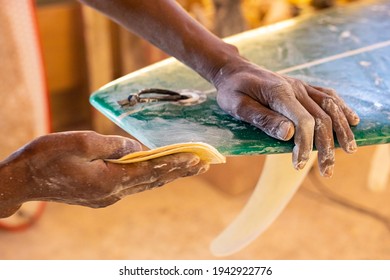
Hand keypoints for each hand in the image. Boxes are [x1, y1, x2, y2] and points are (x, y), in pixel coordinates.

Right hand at [0, 131, 207, 216]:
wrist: (22, 181)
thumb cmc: (46, 158)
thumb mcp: (79, 143)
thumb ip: (112, 145)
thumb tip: (135, 147)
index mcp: (109, 180)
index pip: (151, 170)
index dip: (175, 163)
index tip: (198, 158)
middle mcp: (113, 193)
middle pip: (154, 180)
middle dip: (180, 170)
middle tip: (205, 163)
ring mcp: (107, 196)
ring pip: (145, 184)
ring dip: (168, 174)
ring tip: (191, 166)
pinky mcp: (100, 195)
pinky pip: (132, 184)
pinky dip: (150, 176)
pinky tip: (160, 172)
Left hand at [213, 59, 359, 176]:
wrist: (233, 70)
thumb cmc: (232, 91)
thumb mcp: (238, 107)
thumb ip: (263, 119)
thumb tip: (289, 135)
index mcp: (279, 93)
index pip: (303, 121)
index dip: (305, 145)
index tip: (298, 165)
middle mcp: (295, 88)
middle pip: (321, 118)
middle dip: (326, 146)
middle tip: (327, 171)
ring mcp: (301, 86)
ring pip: (330, 107)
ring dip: (342, 129)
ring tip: (350, 150)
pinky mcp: (302, 87)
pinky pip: (327, 96)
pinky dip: (342, 109)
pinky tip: (352, 120)